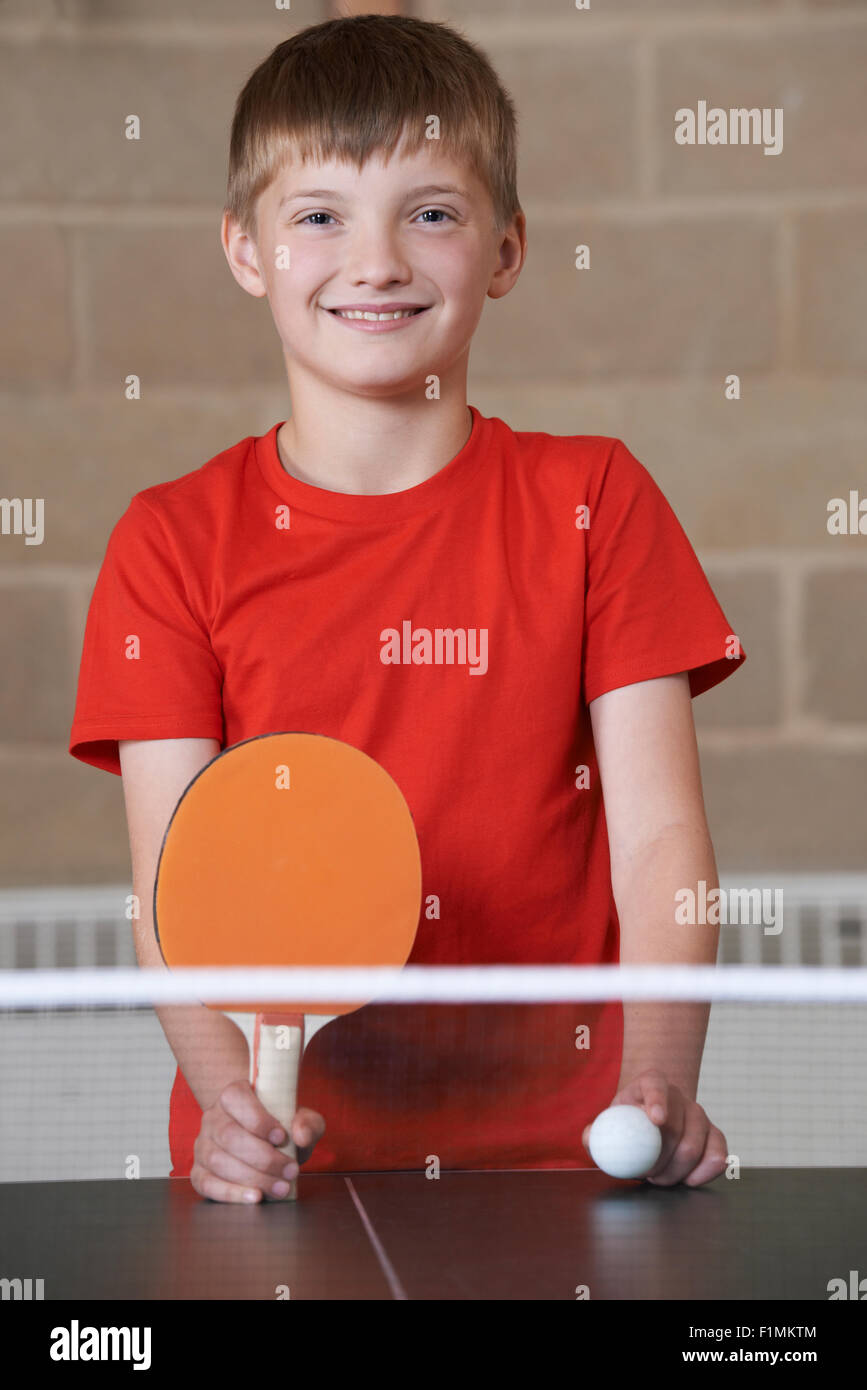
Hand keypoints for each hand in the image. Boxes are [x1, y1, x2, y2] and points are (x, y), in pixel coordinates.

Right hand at [190, 1079, 324, 1202]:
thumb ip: (308, 1123)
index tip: (282, 1137)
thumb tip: (301, 1136)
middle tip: (291, 1171)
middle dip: (263, 1158)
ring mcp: (202, 1146)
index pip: (236, 1099)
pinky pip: (207, 1184)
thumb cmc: (280, 1129)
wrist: (262, 1143)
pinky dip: (231, 1193)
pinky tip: (255, 1198)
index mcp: (232, 1095)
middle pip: (230, 1136)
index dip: (258, 1119)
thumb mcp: (300, 1120)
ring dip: (253, 1178)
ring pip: (219, 1162)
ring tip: (281, 1188)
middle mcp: (212, 1118)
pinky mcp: (198, 1172)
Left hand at [582, 1068, 727, 1186]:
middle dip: (660, 1159)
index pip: (656, 1087)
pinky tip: (688, 1180)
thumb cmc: (628, 1118)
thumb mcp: (610, 1118)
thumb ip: (597, 1130)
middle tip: (647, 1174)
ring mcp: (699, 1114)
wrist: (654, 1112)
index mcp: (651, 1082)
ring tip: (659, 1177)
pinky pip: (718, 1154)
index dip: (658, 1101)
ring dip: (676, 1171)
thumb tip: (590, 1139)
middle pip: (675, 1128)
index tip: (656, 1120)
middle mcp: (679, 1095)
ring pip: (695, 1146)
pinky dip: (704, 1172)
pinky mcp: (715, 1134)